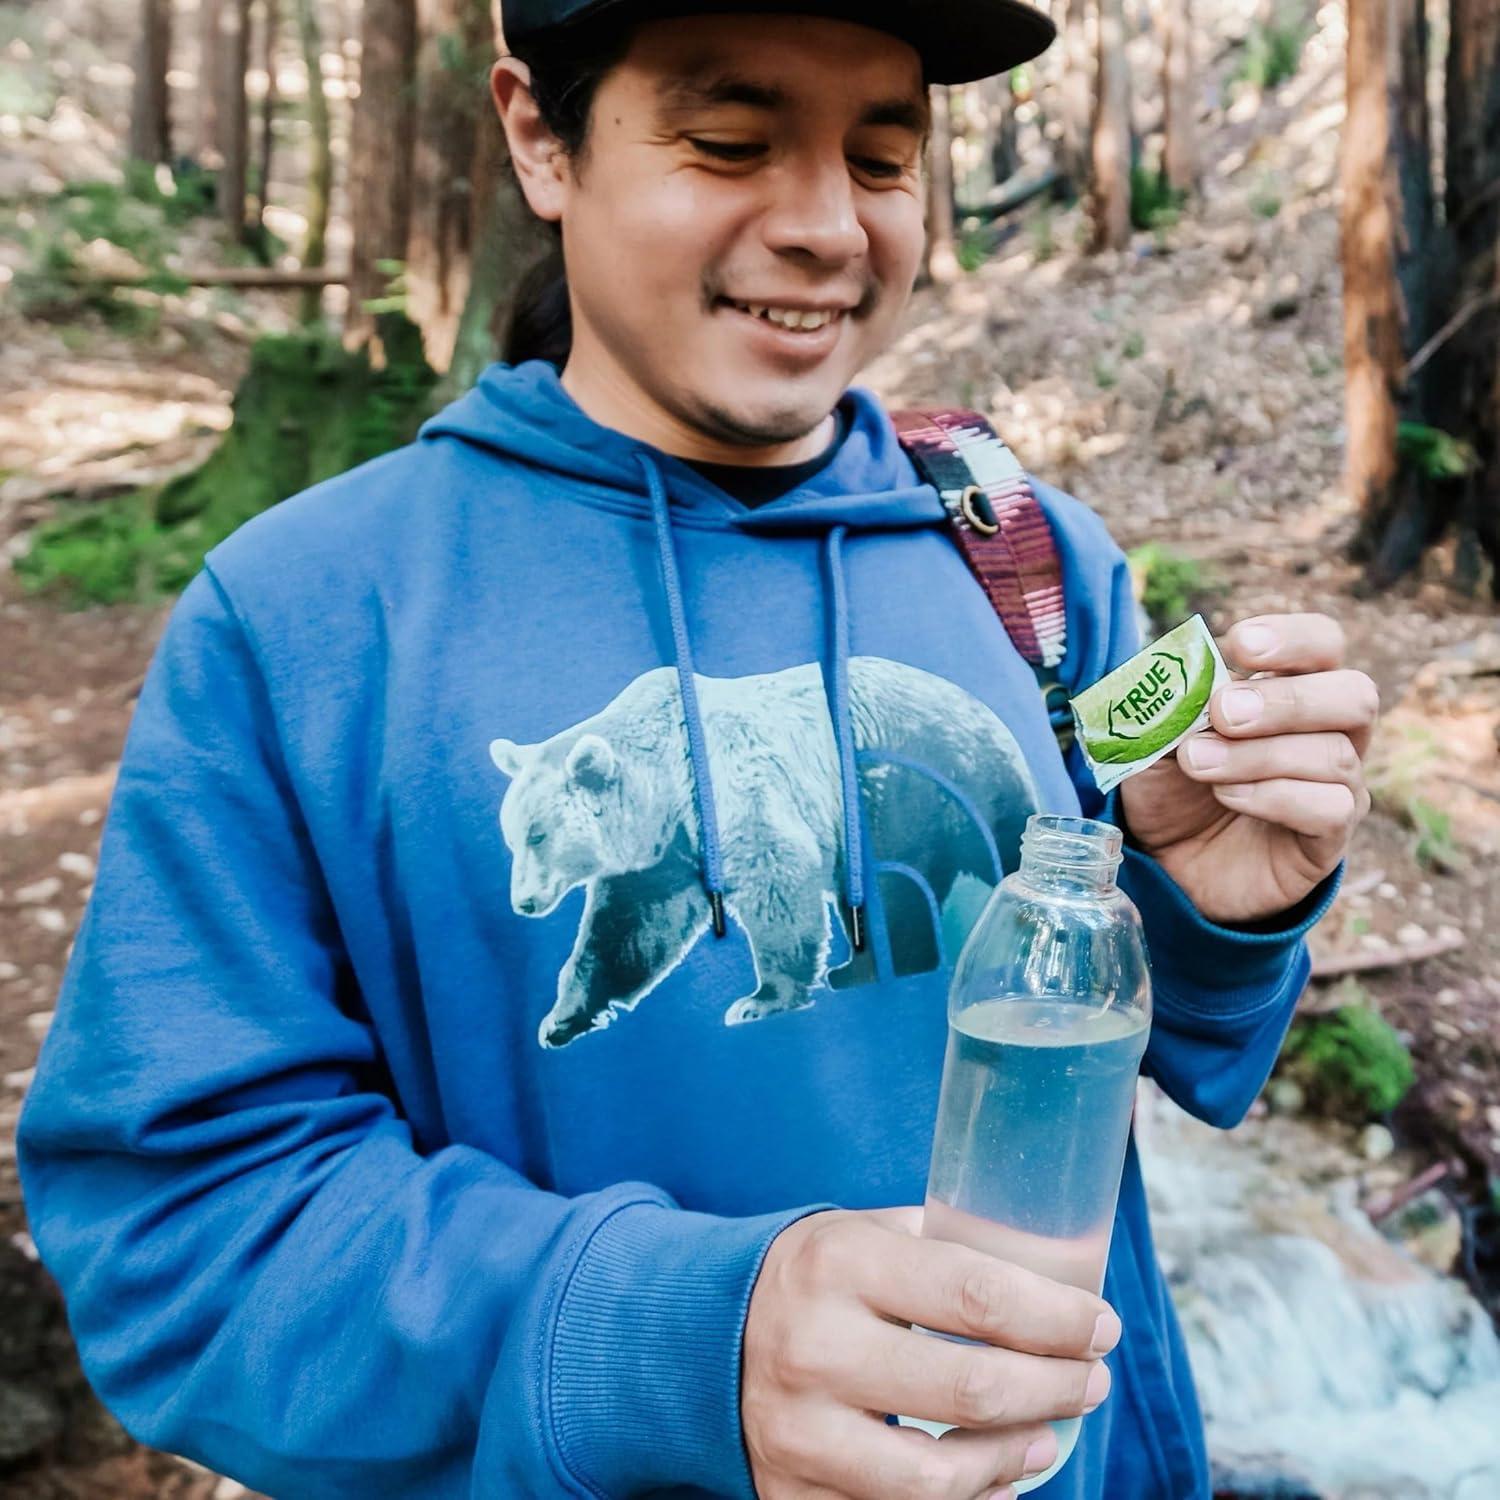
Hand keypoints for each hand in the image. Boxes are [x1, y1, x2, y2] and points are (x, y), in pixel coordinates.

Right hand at [741, 1208, 1119, 1499]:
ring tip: (1049, 1436)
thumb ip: (942, 1250)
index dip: (1055, 1317)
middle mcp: (815, 1349)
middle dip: (1055, 1388)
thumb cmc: (811, 1278)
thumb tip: (1049, 1276)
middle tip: (1091, 1379)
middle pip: (971, 1389)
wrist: (700, 1334)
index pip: (974, 1295)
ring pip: (939, 1478)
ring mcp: (800, 1431)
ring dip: (1017, 1459)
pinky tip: (997, 1479)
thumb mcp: (862, 1233)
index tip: (1100, 1324)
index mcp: (839, 1265)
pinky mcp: (792, 1493)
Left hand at [1117, 613, 1377, 924]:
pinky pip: (1331, 808)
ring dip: (1257, 755)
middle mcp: (1333, 732)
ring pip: (1333, 754)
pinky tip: (1227, 796)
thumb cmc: (1174, 785)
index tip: (1238, 645)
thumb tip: (1181, 678)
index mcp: (1294, 688)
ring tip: (1199, 763)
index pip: (1323, 644)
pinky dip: (1274, 797)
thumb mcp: (1159, 738)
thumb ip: (1172, 705)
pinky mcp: (1330, 838)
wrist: (1170, 862)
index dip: (1292, 638)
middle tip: (1223, 712)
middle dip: (1286, 700)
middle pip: (1354, 694)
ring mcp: (1339, 785)